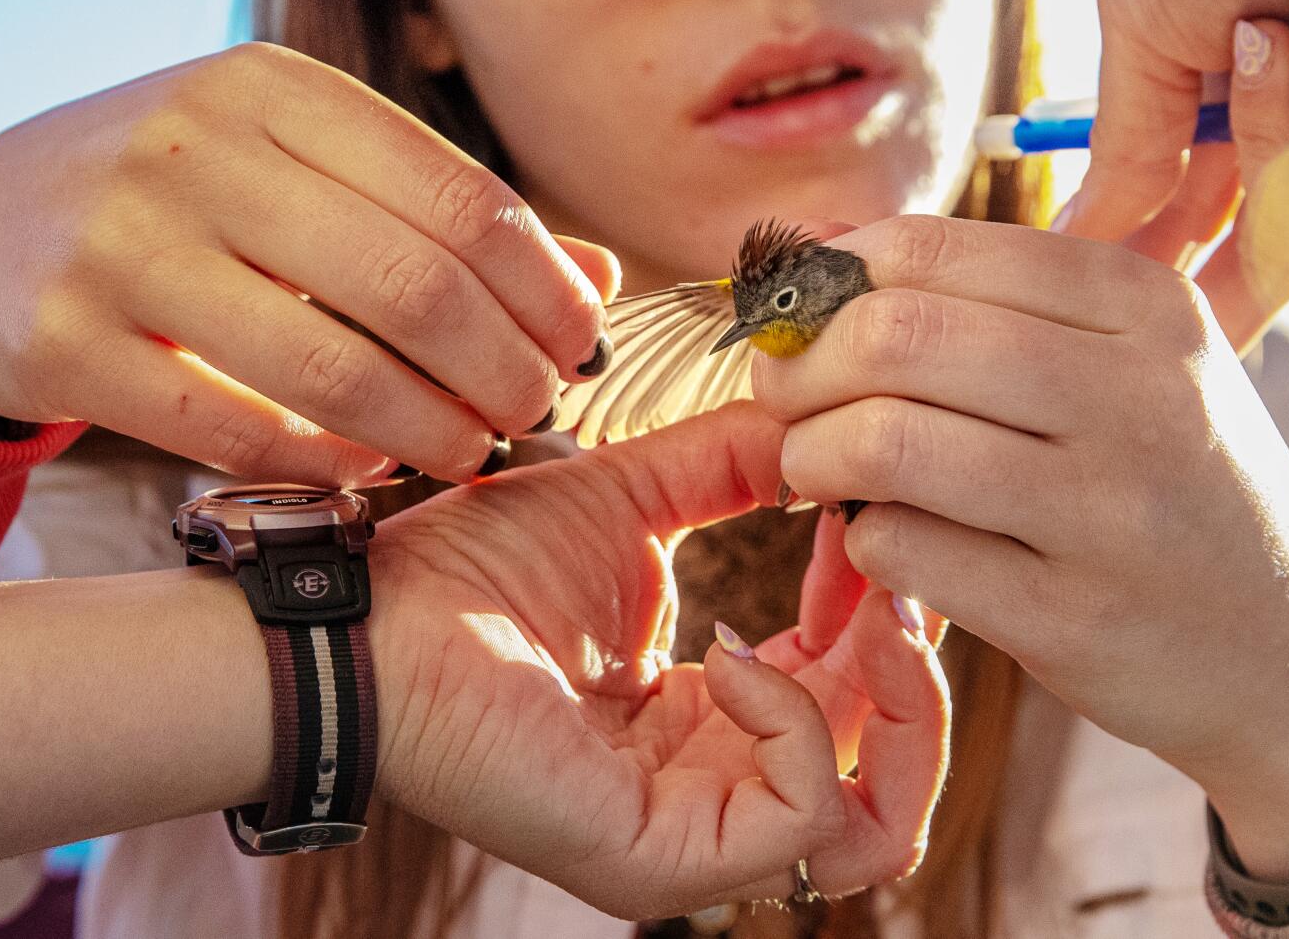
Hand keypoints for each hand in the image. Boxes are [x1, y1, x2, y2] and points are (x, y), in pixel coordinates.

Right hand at [0, 43, 616, 484]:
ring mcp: (121, 243)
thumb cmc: (171, 198)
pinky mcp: (62, 341)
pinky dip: (324, 463)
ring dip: (431, 429)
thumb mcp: (288, 163)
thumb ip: (432, 214)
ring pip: (334, 366)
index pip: (460, 195)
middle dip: (505, 367)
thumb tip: (596, 284)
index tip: (582, 346)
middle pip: (415, 284)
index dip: (544, 287)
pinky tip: (369, 473)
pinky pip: (232, 429)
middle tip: (535, 411)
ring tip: (472, 452)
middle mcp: (197, 147)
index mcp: (273, 87)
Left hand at [367, 404, 948, 918]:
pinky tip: (734, 651)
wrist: (378, 615)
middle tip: (888, 565)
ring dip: (896, 706)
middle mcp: (716, 787)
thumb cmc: (476, 568)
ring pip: (877, 827)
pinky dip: (797, 725)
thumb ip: (733, 466)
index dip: (887, 610)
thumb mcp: (634, 499)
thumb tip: (823, 430)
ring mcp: (693, 836)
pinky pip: (799, 819)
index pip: (860, 699)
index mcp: (715, 718)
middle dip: (910, 658)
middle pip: (893, 776)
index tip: (867, 518)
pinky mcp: (662, 857)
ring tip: (861, 613)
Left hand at [753, 215, 1288, 882]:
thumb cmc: (1175, 484)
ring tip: (814, 467)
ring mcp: (1110, 513)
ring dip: (810, 453)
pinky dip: (862, 540)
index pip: (931, 249)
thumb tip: (813, 249)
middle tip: (781, 393)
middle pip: (895, 336)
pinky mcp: (1073, 618)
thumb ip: (989, 298)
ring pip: (884, 444)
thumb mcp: (1131, 361)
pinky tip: (883, 538)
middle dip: (801, 363)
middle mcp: (1140, 396)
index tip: (797, 313)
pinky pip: (903, 551)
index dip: (829, 278)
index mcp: (1146, 305)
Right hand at [1060, 0, 1288, 348]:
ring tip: (1268, 39)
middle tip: (1161, 316)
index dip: (1154, 263)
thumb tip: (1078, 239)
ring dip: (1262, 140)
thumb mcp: (1142, 38)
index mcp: (1243, 94)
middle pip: (1266, 252)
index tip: (1094, 306)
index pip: (1203, 211)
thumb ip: (1125, 152)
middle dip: (1210, 285)